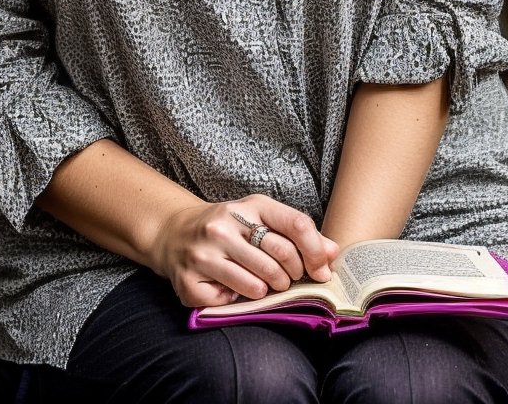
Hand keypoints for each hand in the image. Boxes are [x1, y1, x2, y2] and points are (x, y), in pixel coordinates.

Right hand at [150, 193, 338, 308]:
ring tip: (258, 282)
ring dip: (267, 291)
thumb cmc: (230, 229)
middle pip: (281, 259)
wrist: (175, 233)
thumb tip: (333, 252)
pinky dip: (236, 300)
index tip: (321, 270)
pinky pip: (230, 301)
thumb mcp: (261, 220)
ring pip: (258, 285)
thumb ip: (297, 234)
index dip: (315, 252)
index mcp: (250, 206)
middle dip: (291, 276)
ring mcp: (205, 253)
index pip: (296, 224)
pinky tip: (229, 287)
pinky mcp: (190, 280)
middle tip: (285, 279)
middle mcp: (225, 225)